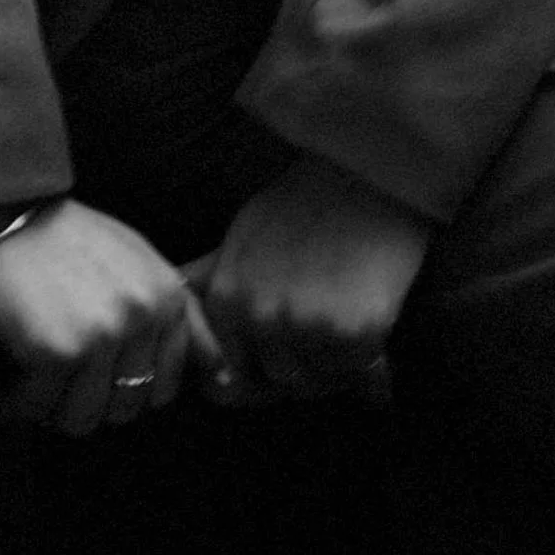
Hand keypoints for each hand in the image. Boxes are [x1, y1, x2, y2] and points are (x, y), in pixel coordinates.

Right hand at [0, 199, 224, 434]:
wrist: (5, 211)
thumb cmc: (68, 238)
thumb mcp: (140, 261)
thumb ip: (180, 316)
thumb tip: (223, 377)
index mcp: (169, 297)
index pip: (166, 387)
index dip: (127, 390)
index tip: (94, 378)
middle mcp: (144, 318)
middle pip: (126, 407)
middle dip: (89, 403)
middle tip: (55, 383)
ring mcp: (102, 336)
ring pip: (84, 419)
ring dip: (51, 410)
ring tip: (29, 384)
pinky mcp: (56, 351)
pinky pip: (38, 407)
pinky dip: (14, 403)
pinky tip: (0, 386)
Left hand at [191, 154, 435, 406]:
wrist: (369, 173)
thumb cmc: (306, 203)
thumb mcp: (242, 236)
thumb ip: (210, 278)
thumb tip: (178, 298)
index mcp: (226, 300)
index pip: (234, 379)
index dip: (266, 371)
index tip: (290, 349)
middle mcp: (259, 318)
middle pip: (282, 381)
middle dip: (306, 368)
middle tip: (331, 330)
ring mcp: (306, 326)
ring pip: (319, 382)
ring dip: (337, 368)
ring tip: (351, 323)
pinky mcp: (355, 332)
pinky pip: (360, 372)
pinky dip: (372, 362)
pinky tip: (375, 321)